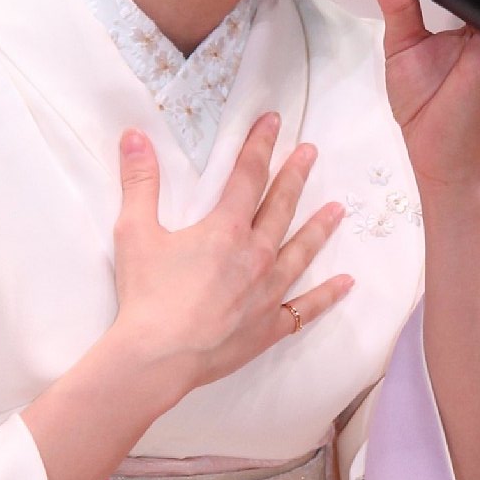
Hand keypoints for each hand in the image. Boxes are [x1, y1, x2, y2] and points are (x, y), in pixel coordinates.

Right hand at [112, 114, 351, 393]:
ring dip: (319, 228)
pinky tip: (346, 284)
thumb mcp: (135, 231)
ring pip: (301, 251)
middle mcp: (256, 255)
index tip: (273, 122)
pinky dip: (328, 295)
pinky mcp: (269, 326)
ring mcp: (268, 292)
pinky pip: (306, 307)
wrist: (159, 357)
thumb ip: (139, 181)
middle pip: (281, 207)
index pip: (248, 175)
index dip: (260, 145)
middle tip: (311, 153)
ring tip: (338, 210)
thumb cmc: (147, 295)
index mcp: (226, 229)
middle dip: (295, 176)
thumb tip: (134, 136)